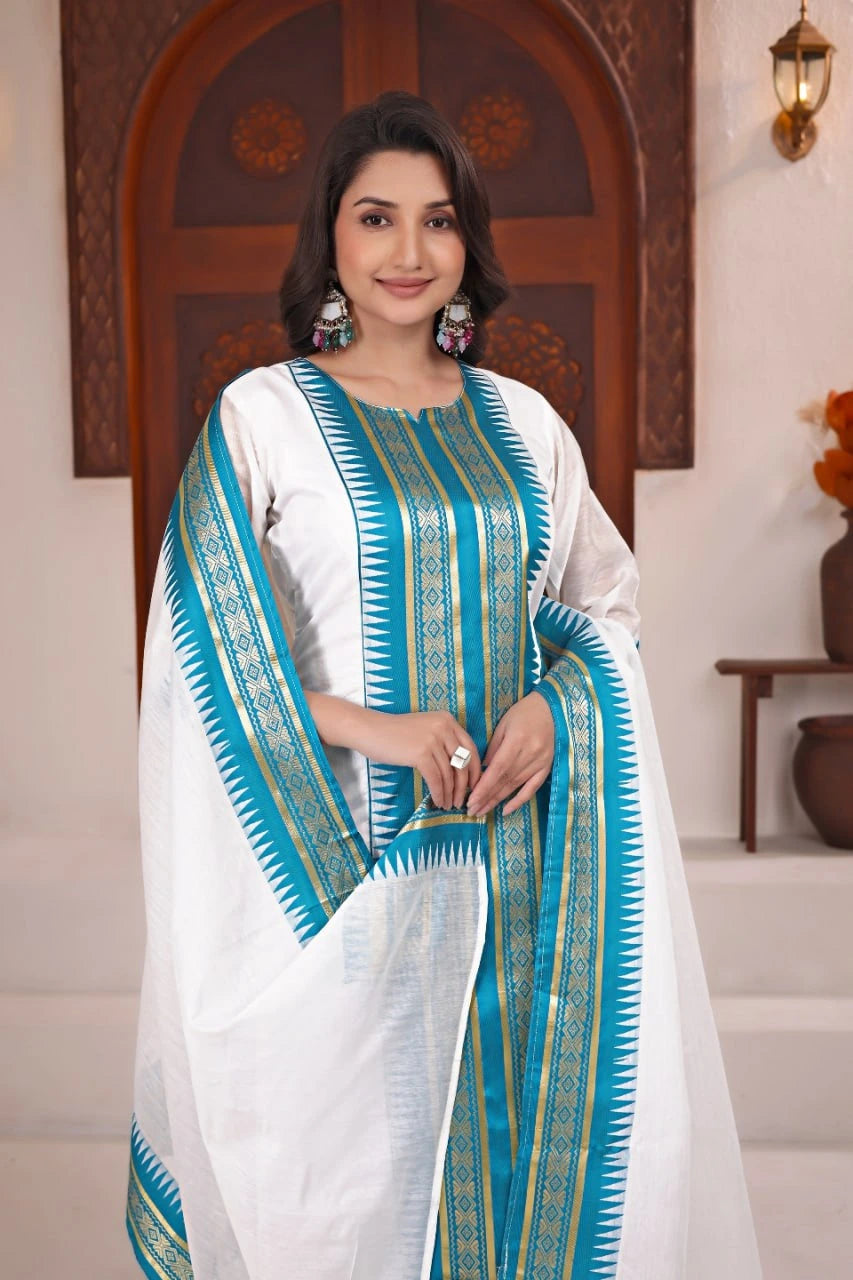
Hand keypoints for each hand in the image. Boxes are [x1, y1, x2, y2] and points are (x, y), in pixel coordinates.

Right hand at [305, 691, 481, 810]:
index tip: (474, 787)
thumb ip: (443, 743)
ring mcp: (433, 739)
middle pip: (464, 763)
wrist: (369, 730)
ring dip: (451, 793)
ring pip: (450, 774)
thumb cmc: (395, 734)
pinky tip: (438, 802)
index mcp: (448, 720)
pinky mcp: (421, 753)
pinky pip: (436, 779)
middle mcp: (444, 727)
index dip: (475, 771)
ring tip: (448, 805)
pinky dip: (439, 793)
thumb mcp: (425, 731)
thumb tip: (461, 771)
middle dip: (465, 786)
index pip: (471, 748)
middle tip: (462, 801)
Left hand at [465, 690, 553, 817]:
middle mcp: (529, 756)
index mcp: (516, 742)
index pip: (497, 770)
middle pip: (504, 782)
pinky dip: (519, 801)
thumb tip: (483, 769)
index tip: (471, 800)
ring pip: (515, 787)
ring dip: (497, 801)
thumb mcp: (504, 724)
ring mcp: (539, 764)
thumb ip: (494, 747)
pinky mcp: (546, 768)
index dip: (484, 787)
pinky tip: (506, 810)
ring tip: (482, 812)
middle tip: (471, 811)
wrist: (552, 710)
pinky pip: (532, 788)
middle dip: (486, 798)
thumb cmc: (524, 713)